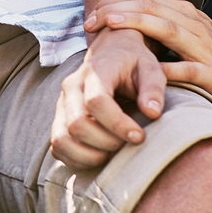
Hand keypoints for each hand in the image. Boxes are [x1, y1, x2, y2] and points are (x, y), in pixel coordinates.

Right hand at [50, 27, 165, 170]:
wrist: (112, 53)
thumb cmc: (133, 63)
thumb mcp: (150, 67)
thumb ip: (153, 88)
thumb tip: (153, 113)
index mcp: (93, 71)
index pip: (96, 101)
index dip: (118, 124)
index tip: (139, 136)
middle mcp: (71, 87)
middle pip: (77, 124)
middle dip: (106, 142)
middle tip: (128, 144)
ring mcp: (61, 105)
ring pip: (62, 139)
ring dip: (89, 155)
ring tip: (112, 153)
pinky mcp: (59, 120)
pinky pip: (58, 147)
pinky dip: (77, 159)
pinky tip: (99, 156)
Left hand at [84, 0, 211, 111]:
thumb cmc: (208, 53)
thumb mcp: (184, 30)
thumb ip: (158, 17)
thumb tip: (117, 10)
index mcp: (183, 12)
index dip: (115, 1)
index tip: (91, 14)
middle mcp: (192, 24)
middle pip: (152, 6)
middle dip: (117, 9)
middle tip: (90, 20)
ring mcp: (203, 48)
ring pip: (169, 29)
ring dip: (138, 23)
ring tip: (111, 24)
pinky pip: (188, 70)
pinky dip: (166, 69)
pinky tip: (145, 71)